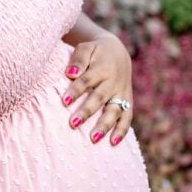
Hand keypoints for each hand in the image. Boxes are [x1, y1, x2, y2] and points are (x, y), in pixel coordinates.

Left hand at [61, 32, 133, 146]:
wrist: (118, 52)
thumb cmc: (95, 52)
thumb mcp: (87, 48)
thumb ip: (78, 59)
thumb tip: (70, 74)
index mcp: (102, 68)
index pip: (87, 80)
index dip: (76, 91)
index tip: (64, 102)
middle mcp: (113, 82)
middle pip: (99, 98)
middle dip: (87, 111)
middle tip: (73, 123)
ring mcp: (122, 93)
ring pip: (114, 111)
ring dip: (104, 125)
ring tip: (93, 139)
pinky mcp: (128, 101)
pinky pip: (127, 117)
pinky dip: (122, 130)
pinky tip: (113, 143)